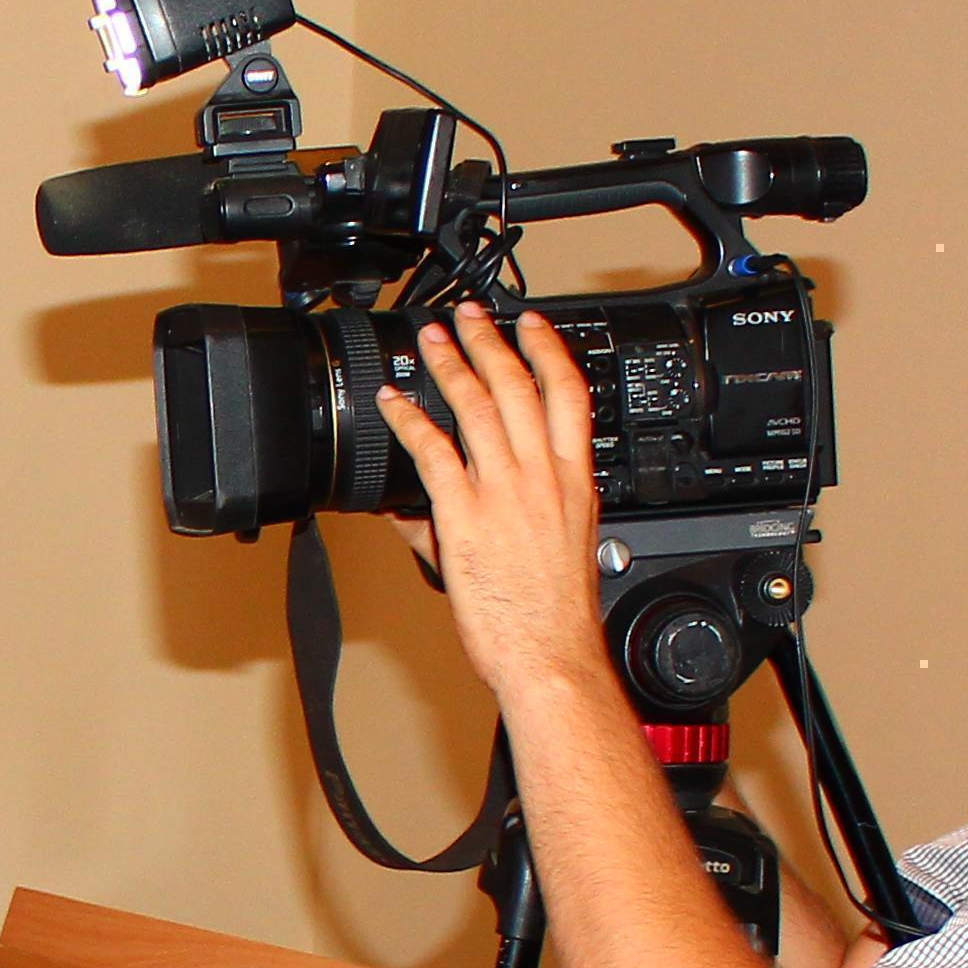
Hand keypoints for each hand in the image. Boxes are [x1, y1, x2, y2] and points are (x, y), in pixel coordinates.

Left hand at [377, 308, 614, 706]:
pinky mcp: (465, 514)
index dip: (549, 352)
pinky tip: (393, 403)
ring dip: (450, 364)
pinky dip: (409, 421)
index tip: (532, 328)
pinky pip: (432, 452)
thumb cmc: (555, 615)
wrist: (550, 653)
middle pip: (519, 387)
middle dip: (492, 342)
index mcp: (574, 482)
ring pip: (477, 407)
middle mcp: (542, 477)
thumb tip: (478, 501)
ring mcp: (504, 491)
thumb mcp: (558, 550)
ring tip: (432, 339)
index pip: (570, 396)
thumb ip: (514, 515)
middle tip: (471, 314)